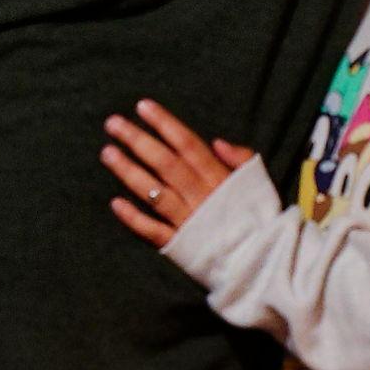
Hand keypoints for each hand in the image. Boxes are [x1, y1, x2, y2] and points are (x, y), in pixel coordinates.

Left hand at [101, 102, 254, 245]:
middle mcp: (200, 196)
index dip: (165, 124)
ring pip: (154, 193)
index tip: (142, 107)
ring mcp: (187, 221)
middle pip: (165, 164)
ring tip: (107, 153)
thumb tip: (217, 141)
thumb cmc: (259, 219)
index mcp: (219, 178)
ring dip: (130, 172)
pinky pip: (153, 230)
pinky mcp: (179, 245)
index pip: (188, 144)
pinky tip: (115, 203)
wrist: (262, 261)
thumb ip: (241, 159)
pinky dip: (134, 218)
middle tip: (113, 124)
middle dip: (138, 141)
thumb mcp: (259, 182)